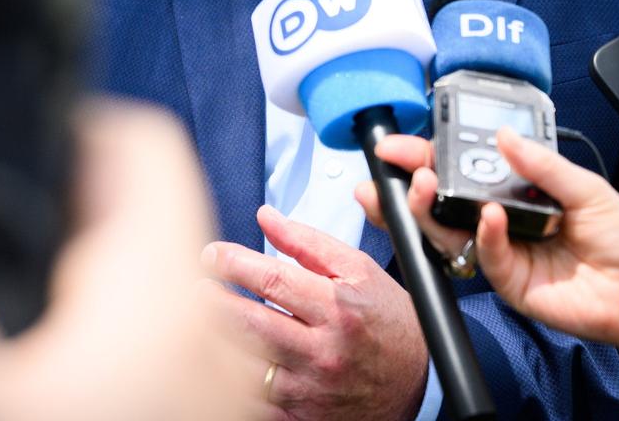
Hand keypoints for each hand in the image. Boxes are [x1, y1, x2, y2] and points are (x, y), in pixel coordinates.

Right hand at [0, 101, 256, 420]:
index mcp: (156, 298)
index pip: (131, 142)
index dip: (52, 117)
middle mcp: (200, 346)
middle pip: (118, 229)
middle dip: (29, 220)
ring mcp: (196, 405)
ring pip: (117, 313)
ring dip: (45, 305)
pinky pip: (120, 381)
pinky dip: (63, 374)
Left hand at [201, 205, 428, 420]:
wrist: (422, 380)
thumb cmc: (389, 321)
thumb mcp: (359, 271)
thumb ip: (309, 243)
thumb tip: (268, 217)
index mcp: (337, 309)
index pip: (271, 279)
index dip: (232, 263)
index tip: (211, 255)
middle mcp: (324, 350)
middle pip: (248, 323)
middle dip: (212, 301)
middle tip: (197, 288)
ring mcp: (311, 388)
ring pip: (244, 365)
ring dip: (217, 340)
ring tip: (202, 321)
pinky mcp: (303, 415)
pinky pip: (255, 399)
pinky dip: (233, 380)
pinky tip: (224, 360)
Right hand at [354, 132, 618, 352]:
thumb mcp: (583, 185)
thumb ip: (539, 162)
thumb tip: (502, 134)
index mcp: (515, 193)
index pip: (461, 171)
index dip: (427, 158)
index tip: (398, 145)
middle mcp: (501, 221)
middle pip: (442, 203)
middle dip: (412, 185)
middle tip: (400, 169)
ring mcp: (502, 253)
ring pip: (450, 232)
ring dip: (430, 209)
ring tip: (427, 185)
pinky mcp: (510, 283)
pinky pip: (484, 257)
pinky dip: (483, 235)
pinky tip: (491, 217)